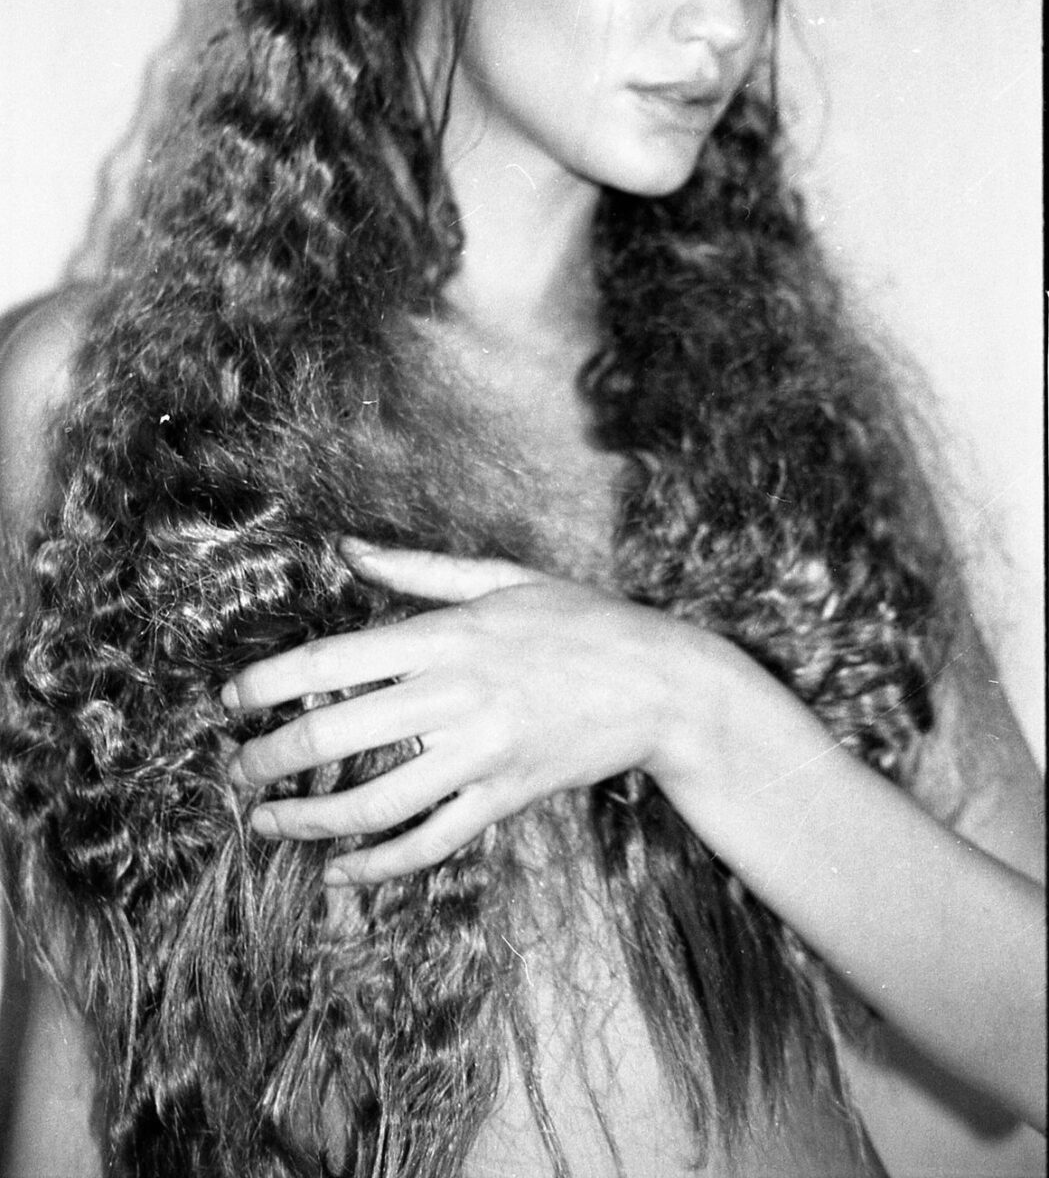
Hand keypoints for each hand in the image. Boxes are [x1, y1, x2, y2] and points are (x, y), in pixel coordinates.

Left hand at [222, 541, 691, 882]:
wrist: (664, 684)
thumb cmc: (581, 619)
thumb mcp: (501, 576)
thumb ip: (416, 568)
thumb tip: (344, 547)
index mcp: (448, 634)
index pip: (332, 658)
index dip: (266, 681)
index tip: (228, 698)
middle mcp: (457, 695)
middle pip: (336, 735)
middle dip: (267, 758)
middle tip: (233, 772)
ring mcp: (483, 754)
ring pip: (375, 802)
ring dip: (308, 820)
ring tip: (267, 822)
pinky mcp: (507, 799)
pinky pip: (432, 842)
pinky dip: (379, 866)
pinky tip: (340, 874)